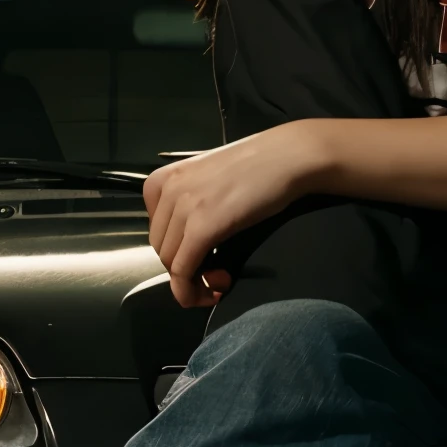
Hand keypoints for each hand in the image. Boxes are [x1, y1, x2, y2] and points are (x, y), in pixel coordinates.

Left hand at [143, 124, 322, 306]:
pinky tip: (216, 291)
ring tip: (222, 279)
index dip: (176, 251)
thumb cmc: (260, 164)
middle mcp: (167, 190)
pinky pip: (183, 270)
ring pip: (170, 263)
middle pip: (161, 248)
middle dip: (186, 269)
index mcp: (163, 179)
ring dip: (193, 282)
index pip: (156, 230)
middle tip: (217, 274)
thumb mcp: (212, 179)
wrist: (289, 156)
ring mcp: (183, 208)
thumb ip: (193, 202)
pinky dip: (192, 291)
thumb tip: (193, 237)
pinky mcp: (202, 227)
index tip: (201, 259)